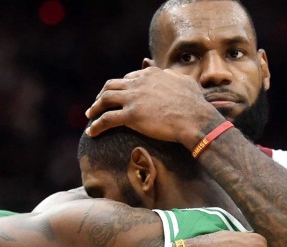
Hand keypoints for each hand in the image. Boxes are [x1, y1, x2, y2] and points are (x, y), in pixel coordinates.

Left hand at [85, 67, 223, 147]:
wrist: (195, 119)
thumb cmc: (195, 104)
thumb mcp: (185, 82)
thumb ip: (173, 76)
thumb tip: (168, 74)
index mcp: (150, 74)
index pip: (128, 78)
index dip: (121, 87)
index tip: (117, 95)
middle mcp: (139, 83)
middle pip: (112, 85)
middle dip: (102, 94)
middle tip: (98, 104)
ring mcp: (134, 98)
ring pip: (105, 99)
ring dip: (95, 108)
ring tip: (90, 116)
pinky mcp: (131, 115)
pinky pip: (107, 119)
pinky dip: (97, 125)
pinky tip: (92, 132)